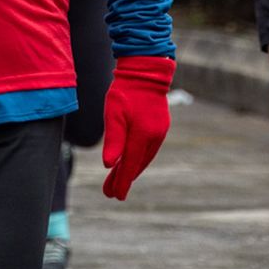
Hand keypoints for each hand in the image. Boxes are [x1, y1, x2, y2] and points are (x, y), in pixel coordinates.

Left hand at [102, 55, 175, 199]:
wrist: (145, 72)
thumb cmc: (126, 92)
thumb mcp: (113, 114)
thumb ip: (113, 140)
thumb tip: (108, 165)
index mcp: (142, 135)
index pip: (129, 165)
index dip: (121, 182)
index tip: (114, 196)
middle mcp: (154, 137)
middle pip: (137, 164)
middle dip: (124, 180)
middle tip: (111, 194)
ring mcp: (159, 133)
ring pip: (143, 158)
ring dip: (131, 170)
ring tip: (117, 181)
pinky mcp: (160, 128)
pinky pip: (148, 149)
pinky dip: (138, 159)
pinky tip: (130, 162)